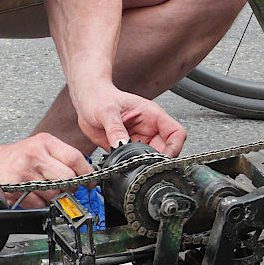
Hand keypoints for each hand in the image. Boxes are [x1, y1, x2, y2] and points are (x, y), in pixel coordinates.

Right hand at [0, 134, 93, 207]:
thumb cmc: (15, 157)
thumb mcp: (39, 147)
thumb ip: (61, 158)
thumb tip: (85, 175)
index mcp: (44, 142)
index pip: (75, 158)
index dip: (87, 173)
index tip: (91, 182)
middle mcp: (35, 155)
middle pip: (68, 178)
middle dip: (70, 187)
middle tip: (66, 188)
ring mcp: (25, 173)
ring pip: (55, 193)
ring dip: (54, 197)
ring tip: (44, 189)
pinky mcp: (17, 190)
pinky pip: (40, 204)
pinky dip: (40, 204)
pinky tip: (33, 194)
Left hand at [71, 81, 186, 156]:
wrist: (86, 100)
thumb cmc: (99, 97)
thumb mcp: (107, 111)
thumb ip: (115, 129)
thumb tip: (122, 145)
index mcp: (152, 116)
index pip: (177, 133)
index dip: (175, 148)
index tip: (163, 159)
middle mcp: (149, 129)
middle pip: (167, 150)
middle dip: (159, 161)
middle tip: (145, 167)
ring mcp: (139, 140)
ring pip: (152, 159)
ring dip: (145, 166)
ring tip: (132, 166)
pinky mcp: (127, 149)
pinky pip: (135, 162)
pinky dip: (132, 167)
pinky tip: (122, 165)